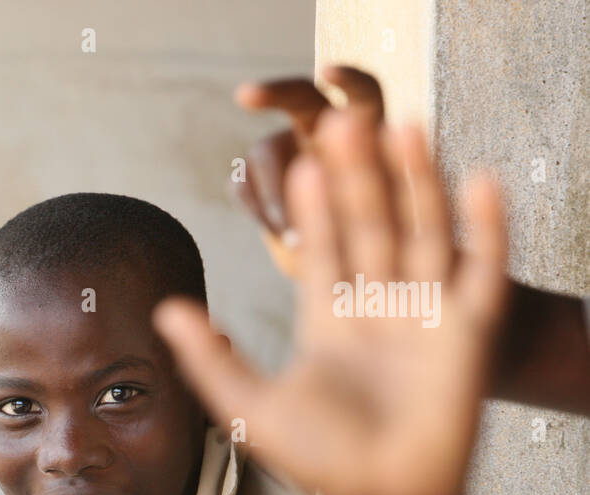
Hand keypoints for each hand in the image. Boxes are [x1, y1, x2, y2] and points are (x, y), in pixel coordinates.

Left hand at [157, 114, 508, 494]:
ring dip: (417, 182)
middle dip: (359, 178)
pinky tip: (476, 179)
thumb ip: (207, 357)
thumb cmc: (318, 461)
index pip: (325, 249)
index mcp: (330, 322)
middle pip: (372, 227)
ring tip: (403, 129)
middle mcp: (379, 310)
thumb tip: (162, 310)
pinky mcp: (469, 331)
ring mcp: (426, 317)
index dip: (315, 208)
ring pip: (423, 232)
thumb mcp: (248, 404)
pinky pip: (483, 268)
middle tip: (344, 124)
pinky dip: (484, 226)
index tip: (301, 165)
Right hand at [232, 64, 384, 276]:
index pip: (360, 91)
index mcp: (369, 128)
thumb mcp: (397, 223)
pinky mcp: (254, 184)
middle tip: (244, 96)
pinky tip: (284, 237)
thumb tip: (356, 169)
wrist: (352, 276)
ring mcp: (284, 155)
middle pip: (297, 96)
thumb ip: (379, 192)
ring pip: (264, 153)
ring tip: (295, 238)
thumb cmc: (389, 247)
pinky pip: (243, 186)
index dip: (346, 78)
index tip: (327, 73)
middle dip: (272, 92)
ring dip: (276, 194)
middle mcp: (323, 131)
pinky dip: (260, 211)